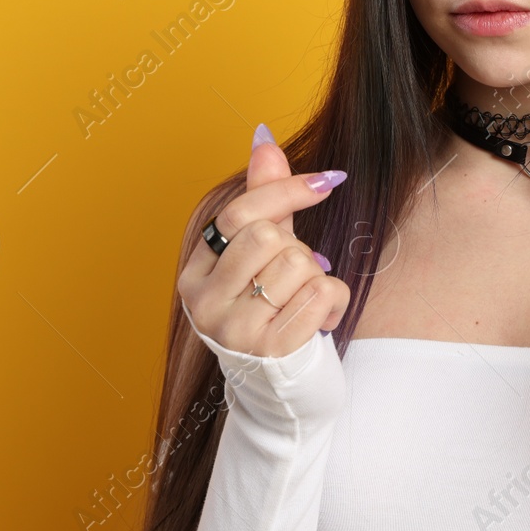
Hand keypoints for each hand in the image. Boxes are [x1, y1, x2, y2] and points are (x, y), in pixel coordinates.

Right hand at [178, 124, 351, 357]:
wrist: (281, 391)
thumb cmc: (273, 311)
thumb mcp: (263, 253)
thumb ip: (264, 198)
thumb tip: (263, 140)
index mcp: (195, 273)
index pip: (240, 212)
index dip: (289, 189)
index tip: (329, 181)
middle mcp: (203, 302)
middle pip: (269, 236)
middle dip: (299, 250)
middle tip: (296, 279)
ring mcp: (233, 330)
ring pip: (300, 264)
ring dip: (318, 279)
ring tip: (303, 303)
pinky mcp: (271, 351)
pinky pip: (322, 295)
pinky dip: (334, 303)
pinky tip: (318, 323)